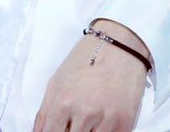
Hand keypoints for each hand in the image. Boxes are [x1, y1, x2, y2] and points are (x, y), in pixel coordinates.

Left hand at [32, 20, 150, 131]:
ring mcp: (106, 121)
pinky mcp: (125, 124)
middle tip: (73, 120)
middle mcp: (85, 113)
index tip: (57, 129)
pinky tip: (101, 120)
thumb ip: (44, 113)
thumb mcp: (57, 81)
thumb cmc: (86, 60)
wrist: (119, 46)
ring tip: (86, 117)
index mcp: (63, 102)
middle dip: (69, 131)